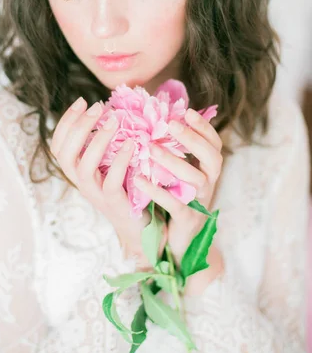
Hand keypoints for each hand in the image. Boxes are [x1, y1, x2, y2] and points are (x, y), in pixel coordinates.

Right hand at [50, 97, 167, 269]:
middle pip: (65, 154)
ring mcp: (96, 195)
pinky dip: (119, 161)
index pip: (58, 145)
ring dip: (96, 141)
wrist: (141, 230)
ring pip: (83, 167)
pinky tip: (131, 144)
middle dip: (78, 127)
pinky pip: (110, 182)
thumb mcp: (112, 165)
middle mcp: (81, 183)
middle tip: (97, 107)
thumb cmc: (128, 190)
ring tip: (113, 121)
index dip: (66, 122)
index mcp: (77, 172)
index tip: (82, 101)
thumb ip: (107, 144)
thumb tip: (112, 110)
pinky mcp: (115, 204)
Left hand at [134, 107, 223, 283]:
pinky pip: (177, 204)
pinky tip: (139, 179)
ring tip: (151, 150)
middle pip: (212, 158)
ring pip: (197, 180)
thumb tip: (156, 117)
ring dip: (175, 162)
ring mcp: (200, 202)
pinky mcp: (188, 220)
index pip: (214, 143)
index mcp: (207, 169)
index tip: (187, 111)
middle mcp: (209, 183)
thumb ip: (172, 149)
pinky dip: (158, 192)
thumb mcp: (175, 172)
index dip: (204, 127)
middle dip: (193, 139)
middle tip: (171, 125)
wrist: (175, 241)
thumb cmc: (174, 198)